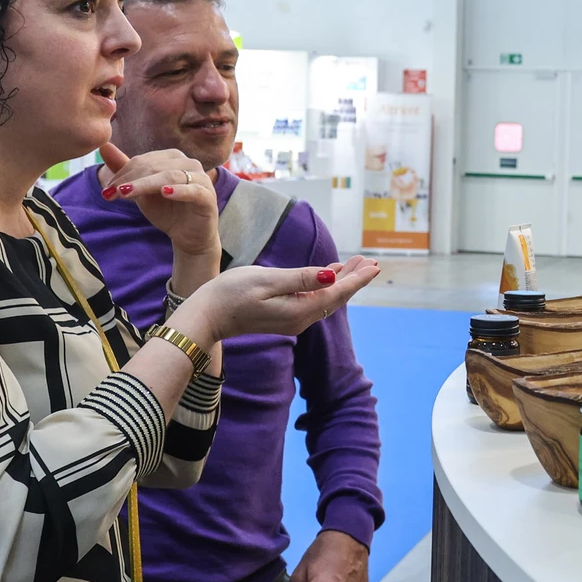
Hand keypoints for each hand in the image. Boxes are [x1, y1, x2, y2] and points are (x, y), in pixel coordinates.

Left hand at [98, 143, 218, 257]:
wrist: (189, 236)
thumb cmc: (167, 211)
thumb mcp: (142, 191)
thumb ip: (125, 170)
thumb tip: (104, 146)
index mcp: (172, 158)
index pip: (143, 160)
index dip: (123, 174)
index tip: (106, 191)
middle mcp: (188, 163)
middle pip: (154, 166)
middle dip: (130, 180)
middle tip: (110, 194)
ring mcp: (201, 179)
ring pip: (170, 176)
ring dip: (145, 184)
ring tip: (125, 193)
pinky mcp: (208, 196)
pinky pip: (193, 190)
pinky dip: (179, 191)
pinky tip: (165, 193)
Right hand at [181, 257, 379, 345]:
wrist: (207, 316)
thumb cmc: (231, 294)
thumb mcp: (267, 281)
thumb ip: (301, 279)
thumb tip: (332, 278)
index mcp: (300, 311)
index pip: (337, 293)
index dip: (357, 279)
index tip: (375, 266)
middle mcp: (300, 319)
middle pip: (335, 297)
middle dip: (353, 278)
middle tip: (370, 261)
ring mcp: (292, 320)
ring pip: (325, 299)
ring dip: (341, 281)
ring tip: (356, 264)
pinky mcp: (283, 317)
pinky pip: (313, 300)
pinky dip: (324, 286)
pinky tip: (330, 275)